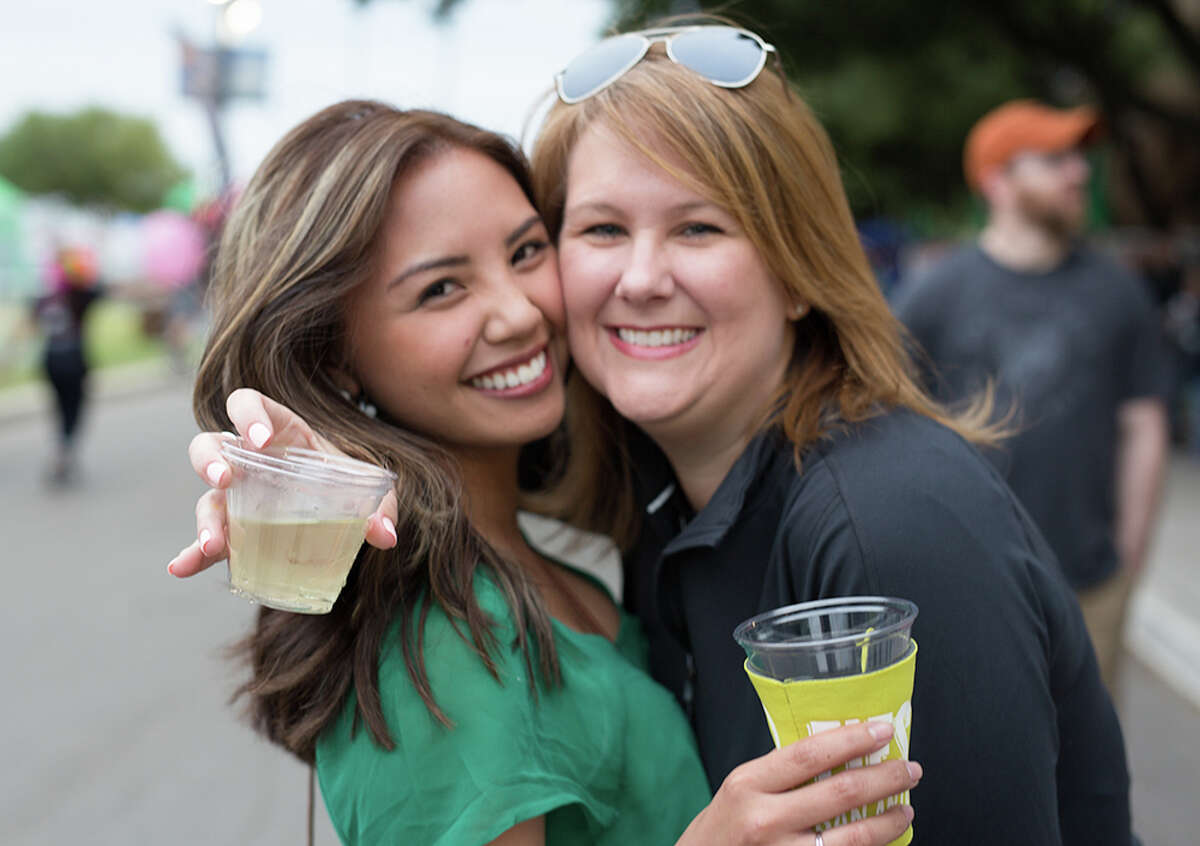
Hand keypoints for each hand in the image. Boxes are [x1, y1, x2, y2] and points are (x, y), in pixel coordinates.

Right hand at [166, 388, 399, 576]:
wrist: (343, 512)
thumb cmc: (348, 484)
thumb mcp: (366, 486)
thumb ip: (380, 505)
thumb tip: (384, 535)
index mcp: (280, 431)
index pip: (248, 404)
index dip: (247, 415)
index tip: (259, 440)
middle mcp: (250, 459)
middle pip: (211, 445)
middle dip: (210, 460)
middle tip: (225, 480)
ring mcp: (238, 493)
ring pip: (207, 496)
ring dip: (204, 517)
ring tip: (211, 543)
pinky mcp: (235, 527)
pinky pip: (209, 538)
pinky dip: (194, 554)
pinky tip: (182, 567)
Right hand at [676, 722, 919, 845]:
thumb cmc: (721, 832)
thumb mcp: (739, 791)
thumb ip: (779, 774)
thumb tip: (836, 751)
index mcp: (748, 784)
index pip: (810, 754)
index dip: (852, 740)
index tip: (882, 730)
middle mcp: (765, 820)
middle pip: (841, 792)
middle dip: (886, 778)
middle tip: (909, 768)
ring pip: (853, 837)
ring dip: (888, 820)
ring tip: (906, 809)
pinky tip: (884, 840)